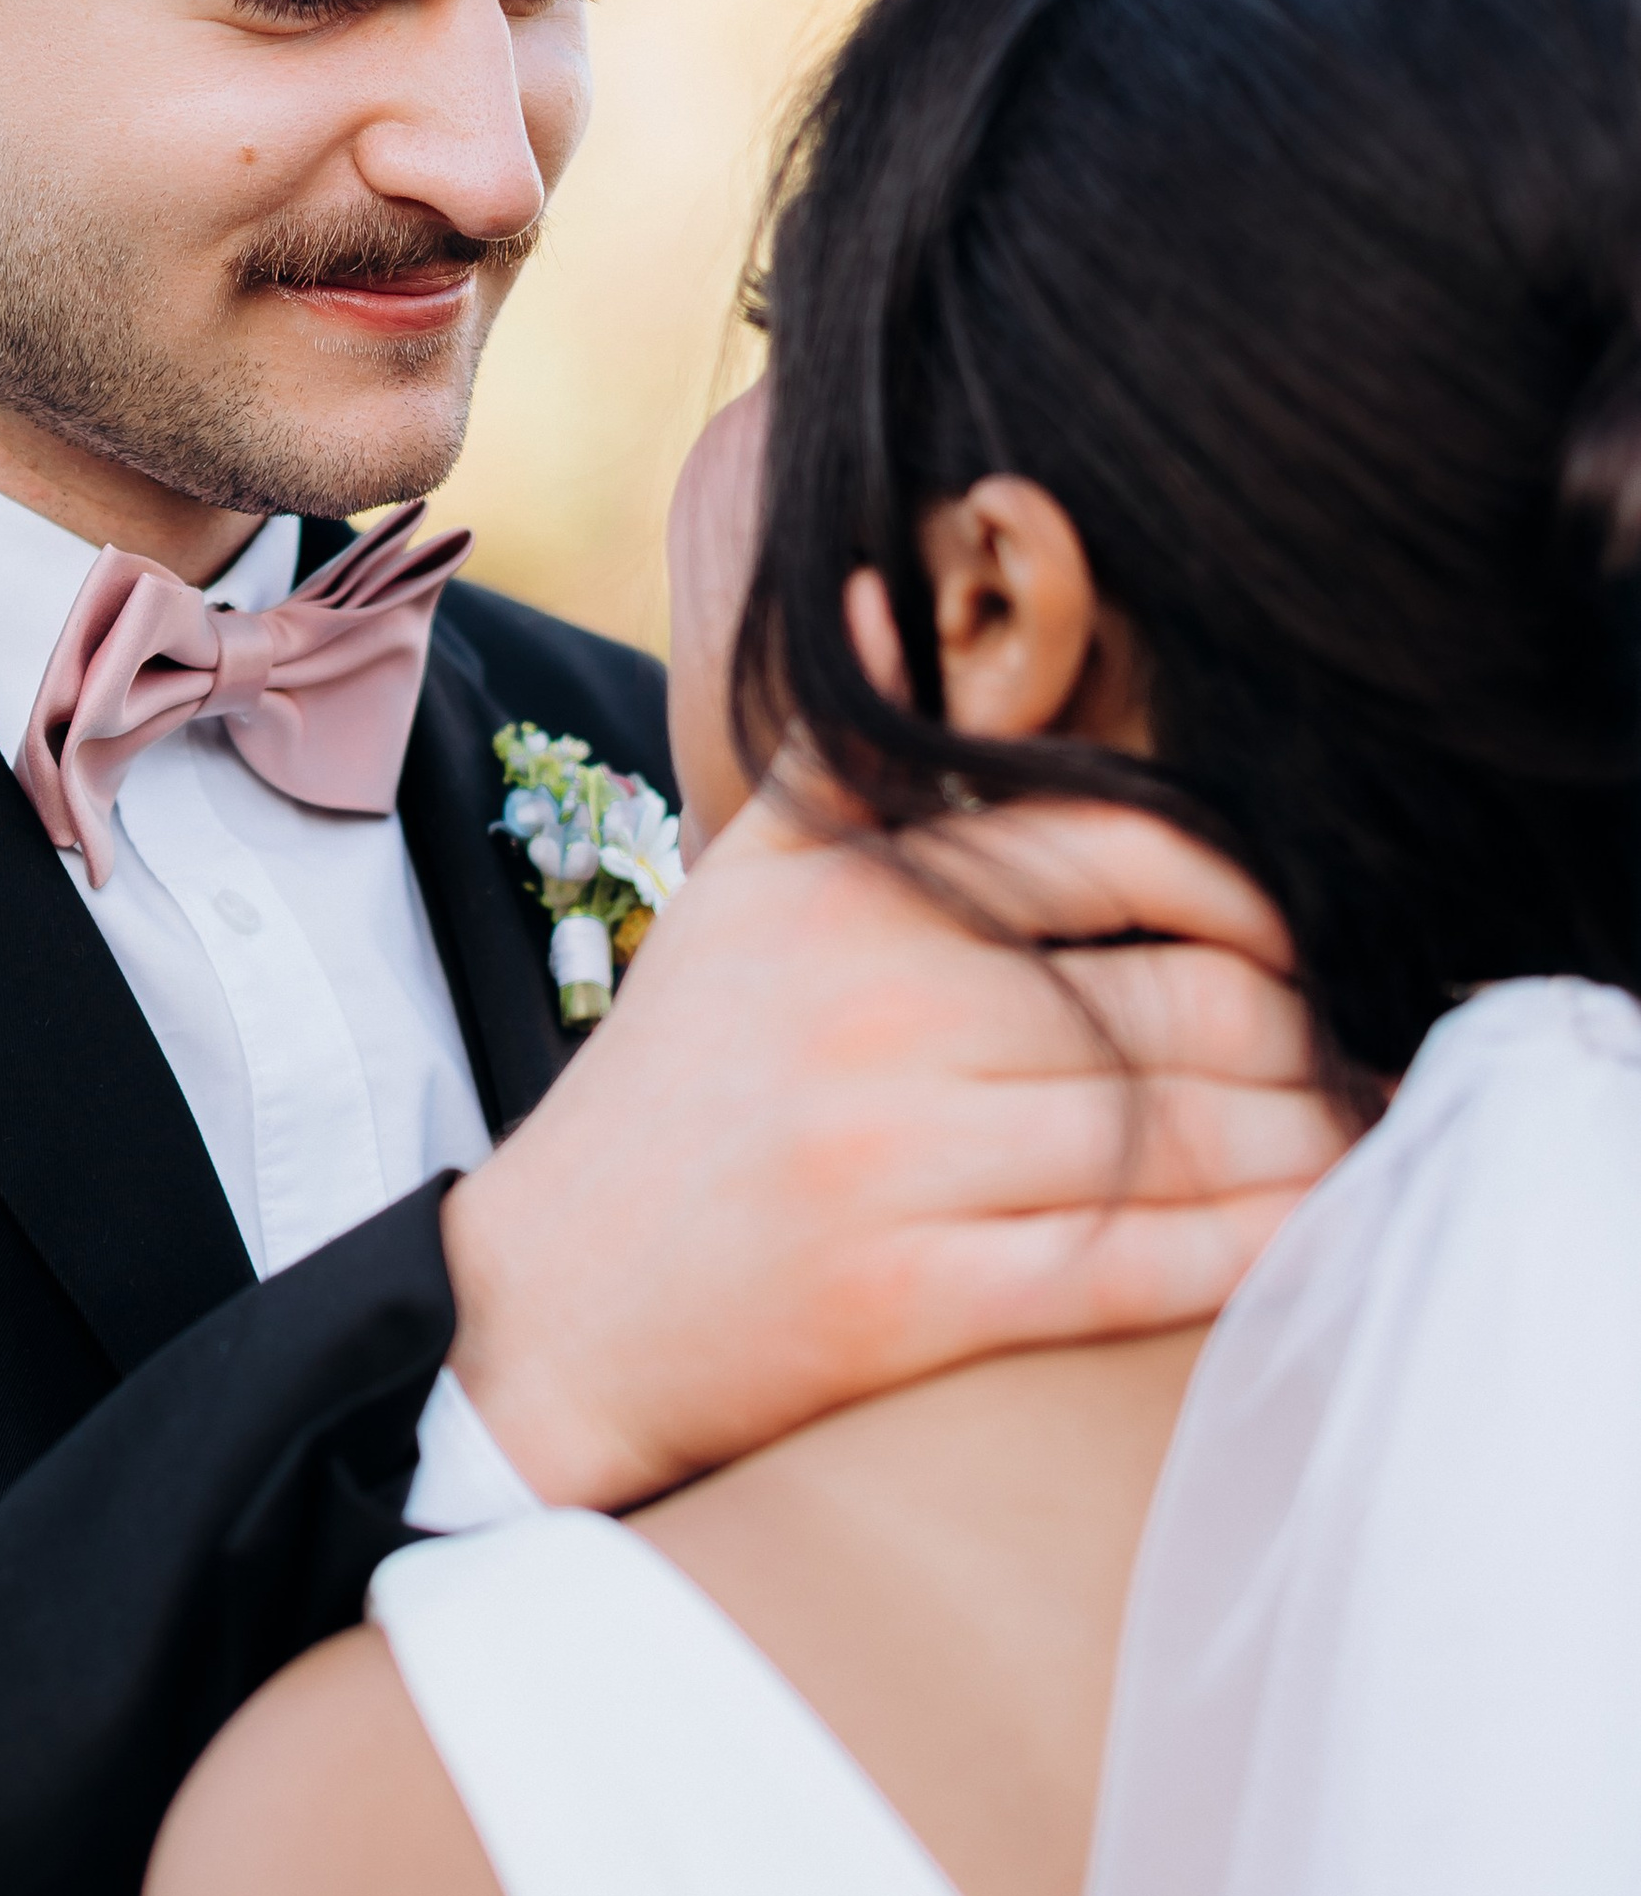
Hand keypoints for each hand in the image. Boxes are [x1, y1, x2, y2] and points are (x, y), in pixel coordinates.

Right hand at [442, 785, 1348, 1509]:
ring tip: (1345, 1137)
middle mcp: (880, 1014)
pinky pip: (1139, 1267)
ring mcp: (900, 1163)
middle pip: (1189, 1003)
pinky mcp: (917, 1303)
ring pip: (1187, 1136)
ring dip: (1307, 1143)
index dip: (1245, 890)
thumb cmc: (672, 1091)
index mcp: (852, 895)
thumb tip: (882, 589)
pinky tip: (1303, 1232)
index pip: (1119, 850)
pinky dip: (1251, 1249)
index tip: (1290, 937)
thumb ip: (835, 762)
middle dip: (1304, 1033)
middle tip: (1341, 1051)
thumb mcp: (732, 894)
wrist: (550, 1306)